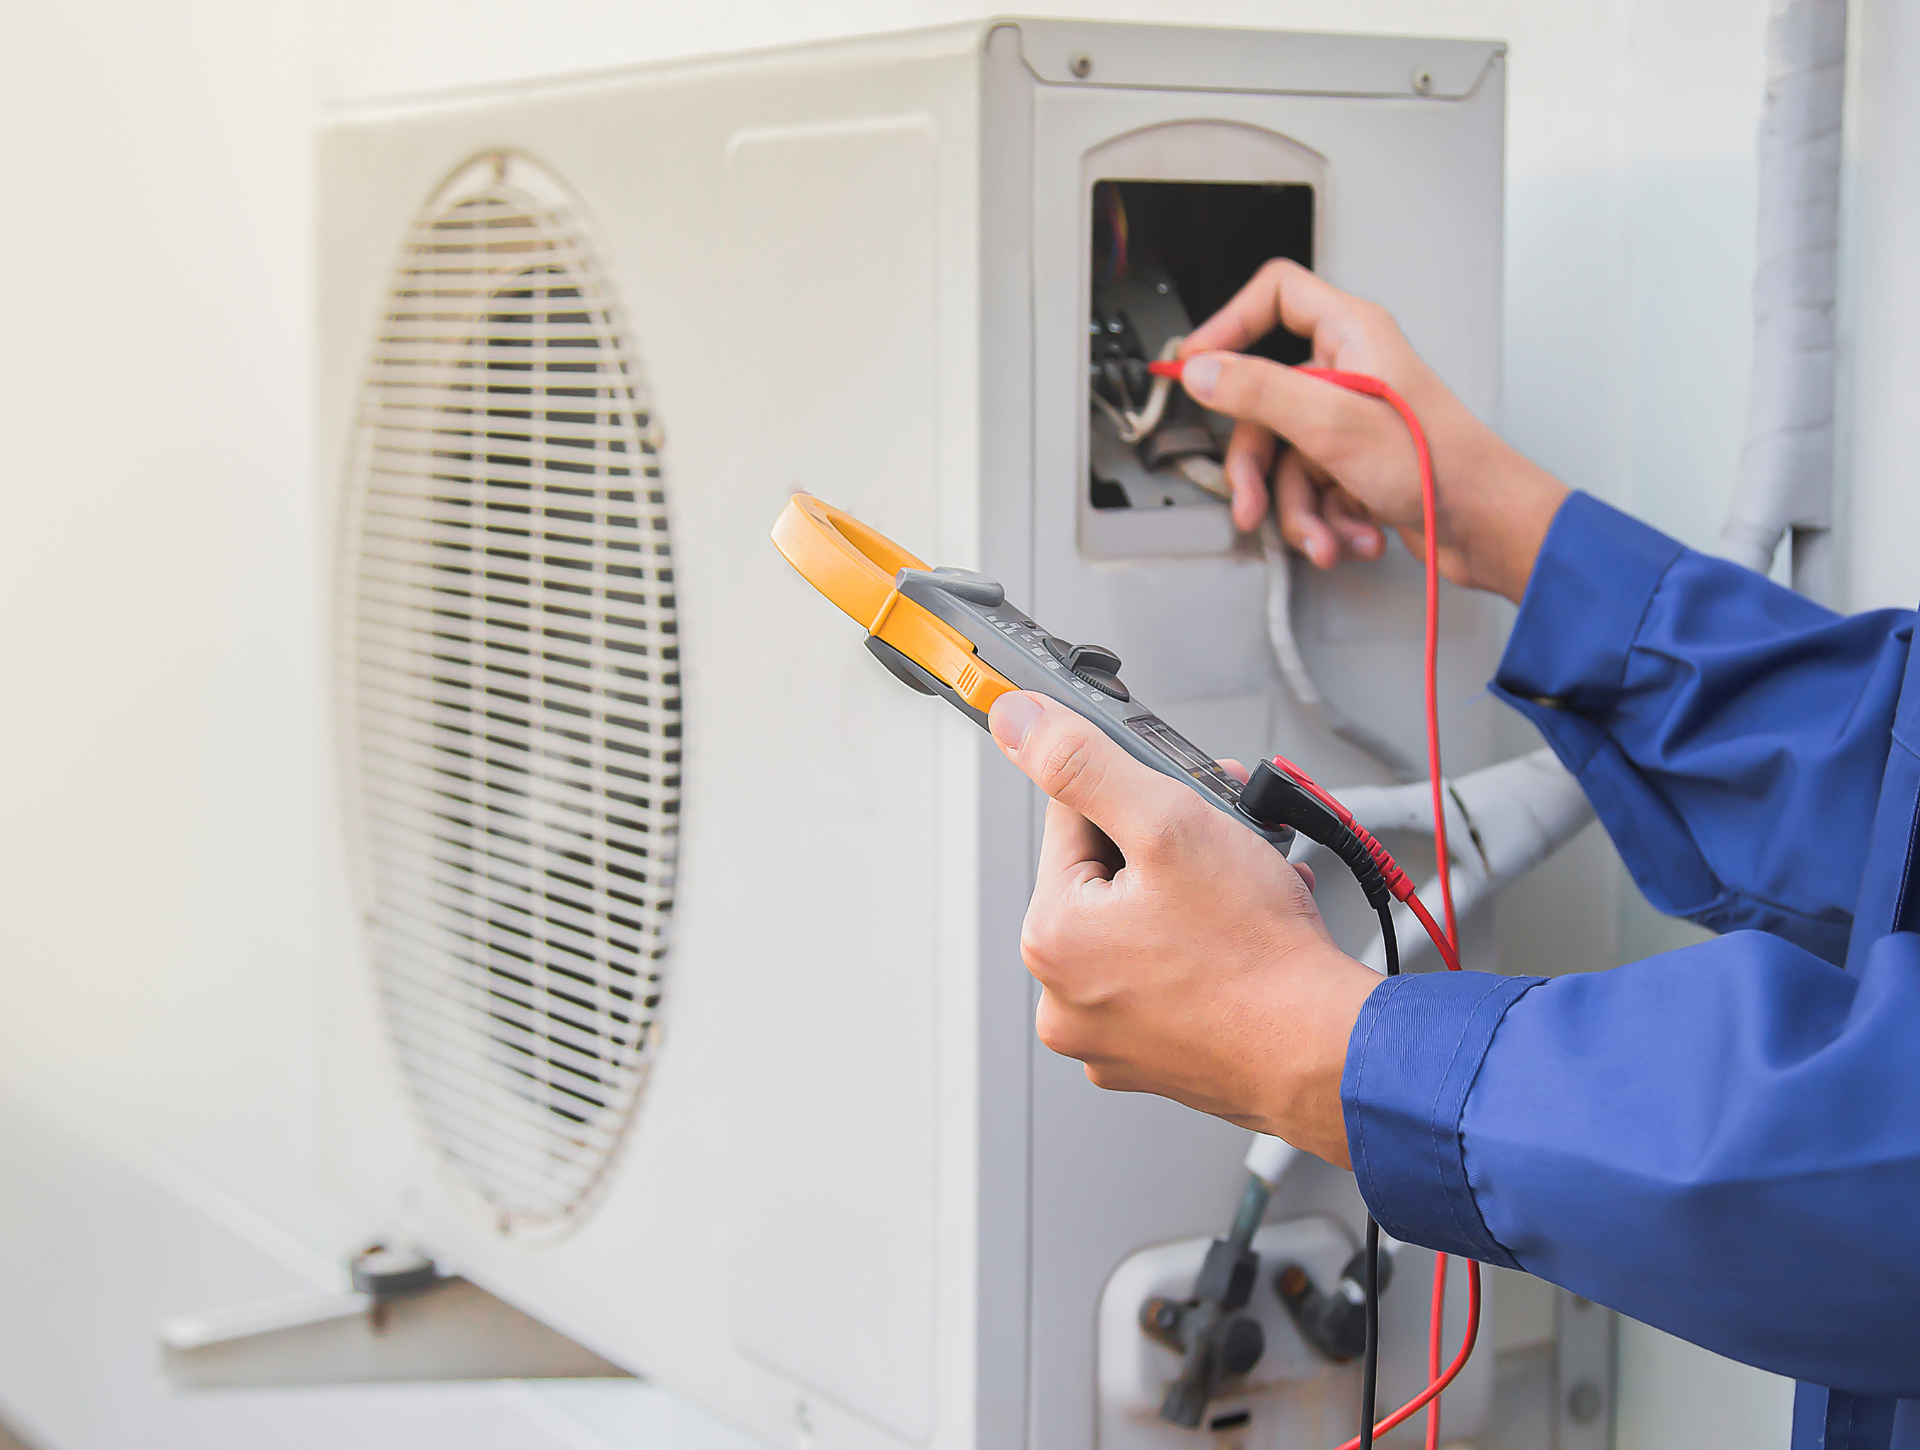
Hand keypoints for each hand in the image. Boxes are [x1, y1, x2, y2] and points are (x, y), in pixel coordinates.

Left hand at [988, 689, 1381, 1165]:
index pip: (1073, 821)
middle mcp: (1065, 998)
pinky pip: (1167, 978)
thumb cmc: (1258, 956)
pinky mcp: (1155, 1059)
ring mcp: (1110, 1037)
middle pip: (1108, 877)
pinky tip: (1245, 937)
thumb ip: (1085, 764)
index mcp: (1051, 938)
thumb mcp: (1168, 823)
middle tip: (1227, 843)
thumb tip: (1018, 721)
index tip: (1184, 801)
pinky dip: (1203, 950)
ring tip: (1247, 891)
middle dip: (1172, 846)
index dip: (1137, 797)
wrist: (1328, 1052)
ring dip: (1194, 894)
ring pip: (1143, 925)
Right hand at [1179, 259, 1567, 602]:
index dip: (1229, 324)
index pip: (1276, 296)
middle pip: (1264, 403)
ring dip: (1299, 511)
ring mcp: (1350, 421)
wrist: (1485, 527)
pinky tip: (1351, 536)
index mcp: (1350, 336)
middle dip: (1259, 468)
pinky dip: (1326, 521)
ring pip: (1285, 460)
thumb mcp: (1332, 423)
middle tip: (1252, 500)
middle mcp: (1348, 372)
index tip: (1196, 365)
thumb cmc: (1440, 465)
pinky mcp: (1356, 466)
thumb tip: (1203, 371)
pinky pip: (1311, 490)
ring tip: (1323, 536)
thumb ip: (1259, 391)